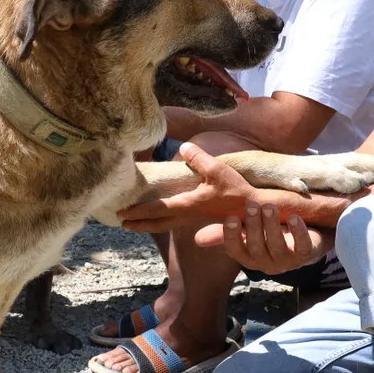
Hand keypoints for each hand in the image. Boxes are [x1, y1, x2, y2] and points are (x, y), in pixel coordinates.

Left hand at [118, 143, 257, 232]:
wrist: (252, 209)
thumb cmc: (236, 190)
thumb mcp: (217, 169)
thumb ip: (198, 158)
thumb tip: (183, 147)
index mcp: (188, 205)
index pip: (157, 209)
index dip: (138, 212)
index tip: (123, 213)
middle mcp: (188, 215)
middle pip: (157, 223)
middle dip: (139, 224)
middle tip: (121, 224)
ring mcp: (194, 218)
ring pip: (166, 225)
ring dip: (148, 225)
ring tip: (135, 224)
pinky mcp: (200, 217)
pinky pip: (174, 221)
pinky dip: (162, 221)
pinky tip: (161, 217)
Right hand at [195, 201, 331, 274]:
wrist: (306, 236)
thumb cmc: (270, 232)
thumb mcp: (248, 230)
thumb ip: (227, 232)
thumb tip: (197, 239)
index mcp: (249, 256)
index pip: (235, 250)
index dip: (232, 236)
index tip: (231, 218)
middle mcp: (266, 263)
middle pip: (256, 248)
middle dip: (253, 227)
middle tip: (251, 205)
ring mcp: (287, 261)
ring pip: (277, 247)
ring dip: (272, 226)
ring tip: (269, 206)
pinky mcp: (306, 255)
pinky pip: (302, 247)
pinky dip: (298, 232)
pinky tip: (294, 218)